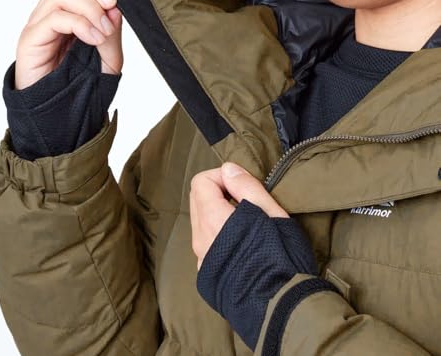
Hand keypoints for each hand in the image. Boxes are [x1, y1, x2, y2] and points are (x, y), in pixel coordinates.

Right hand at [14, 0, 127, 89]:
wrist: (59, 113)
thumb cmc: (79, 85)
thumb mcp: (108, 57)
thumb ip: (113, 32)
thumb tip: (116, 7)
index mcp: (68, 12)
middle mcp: (50, 13)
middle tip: (112, 2)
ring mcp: (38, 25)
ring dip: (90, 7)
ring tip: (104, 30)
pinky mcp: (31, 39)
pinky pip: (54, 18)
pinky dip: (80, 24)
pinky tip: (94, 39)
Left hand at [190, 161, 318, 351]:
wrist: (280, 310)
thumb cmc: (281, 258)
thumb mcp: (272, 214)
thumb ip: (246, 188)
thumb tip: (227, 168)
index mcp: (214, 220)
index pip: (201, 182)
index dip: (222, 176)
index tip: (243, 185)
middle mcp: (200, 238)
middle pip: (197, 199)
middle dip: (219, 191)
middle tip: (245, 199)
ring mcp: (201, 257)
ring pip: (201, 220)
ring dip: (218, 211)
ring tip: (246, 221)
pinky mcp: (207, 272)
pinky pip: (205, 240)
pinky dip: (218, 232)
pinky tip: (241, 242)